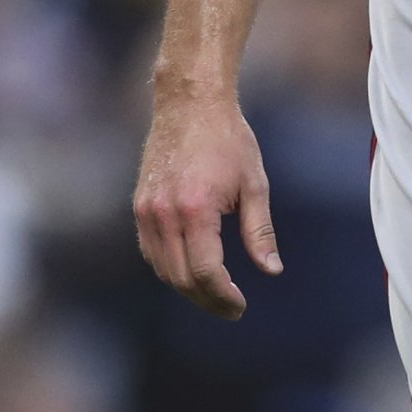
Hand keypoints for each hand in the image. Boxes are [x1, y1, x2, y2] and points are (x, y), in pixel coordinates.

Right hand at [132, 86, 279, 317]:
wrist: (190, 104)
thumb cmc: (229, 140)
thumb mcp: (255, 184)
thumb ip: (260, 232)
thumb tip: (272, 271)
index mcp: (195, 210)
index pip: (204, 272)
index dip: (223, 296)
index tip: (241, 305)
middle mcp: (164, 214)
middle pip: (181, 279)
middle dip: (207, 299)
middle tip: (232, 307)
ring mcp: (146, 211)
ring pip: (162, 270)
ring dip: (188, 288)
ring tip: (215, 293)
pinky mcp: (139, 207)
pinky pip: (151, 252)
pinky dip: (170, 268)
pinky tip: (192, 270)